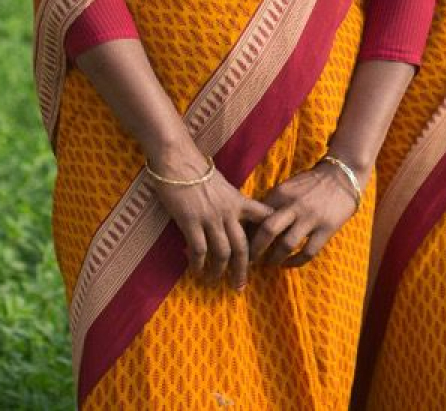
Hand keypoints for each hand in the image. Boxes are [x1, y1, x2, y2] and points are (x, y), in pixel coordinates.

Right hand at [147, 151, 271, 289]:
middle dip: (242, 269)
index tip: (267, 252)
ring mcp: (210, 218)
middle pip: (242, 247)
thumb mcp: (222, 184)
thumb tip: (232, 217)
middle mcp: (229, 212)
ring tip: (215, 281)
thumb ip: (229, 201)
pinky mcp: (191, 222)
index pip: (263, 218)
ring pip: (222, 252)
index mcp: (239, 200)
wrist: (177, 160)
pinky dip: (198, 264)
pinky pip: (199, 249)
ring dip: (219, 271)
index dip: (268, 236)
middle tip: (240, 285)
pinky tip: (197, 270)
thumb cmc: (197, 169)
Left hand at [250, 163, 362, 267]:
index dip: (248, 233)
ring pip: (286, 245)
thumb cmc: (311, 183)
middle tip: (250, 259)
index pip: (258, 216)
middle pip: (268, 230)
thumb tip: (252, 225)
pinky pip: (308, 252)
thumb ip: (273, 203)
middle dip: (255, 249)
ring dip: (274, 258)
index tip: (243, 243)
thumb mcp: (289, 187)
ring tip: (270, 263)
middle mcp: (294, 205)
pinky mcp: (327, 228)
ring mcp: (311, 217)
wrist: (343, 175)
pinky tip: (289, 263)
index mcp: (281, 193)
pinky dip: (295, 262)